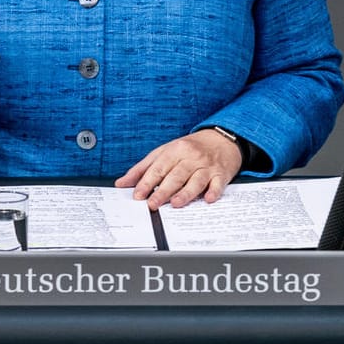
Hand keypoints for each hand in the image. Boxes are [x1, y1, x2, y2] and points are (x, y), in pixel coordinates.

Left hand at [114, 129, 242, 210]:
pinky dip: (213, 191)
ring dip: (186, 192)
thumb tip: (121, 183)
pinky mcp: (221, 174)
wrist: (221, 139)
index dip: (147, 182)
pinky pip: (218, 183)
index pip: (158, 168)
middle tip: (152, 204)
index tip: (138, 195)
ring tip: (175, 204)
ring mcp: (206, 166)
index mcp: (174, 150)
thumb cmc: (189, 148)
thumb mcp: (164, 152)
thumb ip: (143, 168)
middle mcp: (190, 157)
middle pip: (176, 175)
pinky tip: (208, 198)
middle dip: (163, 191)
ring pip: (195, 180)